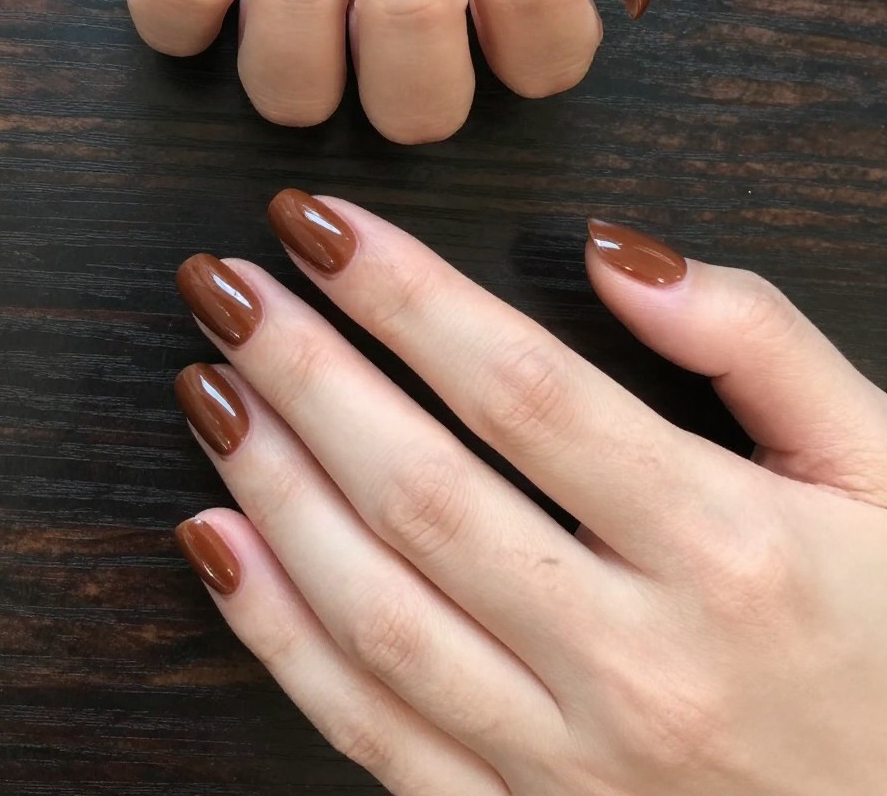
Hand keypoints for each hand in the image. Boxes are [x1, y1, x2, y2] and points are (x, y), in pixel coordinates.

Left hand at [171, 194, 886, 794]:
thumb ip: (760, 345)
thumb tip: (619, 254)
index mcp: (728, 550)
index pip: (520, 389)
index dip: (402, 294)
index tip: (318, 225)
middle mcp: (638, 662)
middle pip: (421, 491)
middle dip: (302, 371)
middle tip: (222, 286)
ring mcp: (574, 768)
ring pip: (375, 610)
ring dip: (271, 485)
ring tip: (206, 386)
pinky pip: (374, 734)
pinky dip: (280, 639)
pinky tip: (218, 543)